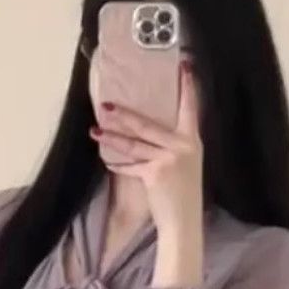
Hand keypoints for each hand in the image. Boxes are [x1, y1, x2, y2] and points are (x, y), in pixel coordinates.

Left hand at [90, 60, 203, 234]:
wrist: (184, 223)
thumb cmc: (183, 195)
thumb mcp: (185, 165)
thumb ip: (171, 148)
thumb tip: (146, 134)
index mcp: (193, 141)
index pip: (190, 108)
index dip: (187, 87)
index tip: (184, 65)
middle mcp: (183, 145)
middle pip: (147, 124)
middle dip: (124, 115)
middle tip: (105, 105)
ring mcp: (169, 158)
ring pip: (134, 143)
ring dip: (112, 138)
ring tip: (95, 131)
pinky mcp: (156, 172)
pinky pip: (131, 166)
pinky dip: (119, 165)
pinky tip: (107, 161)